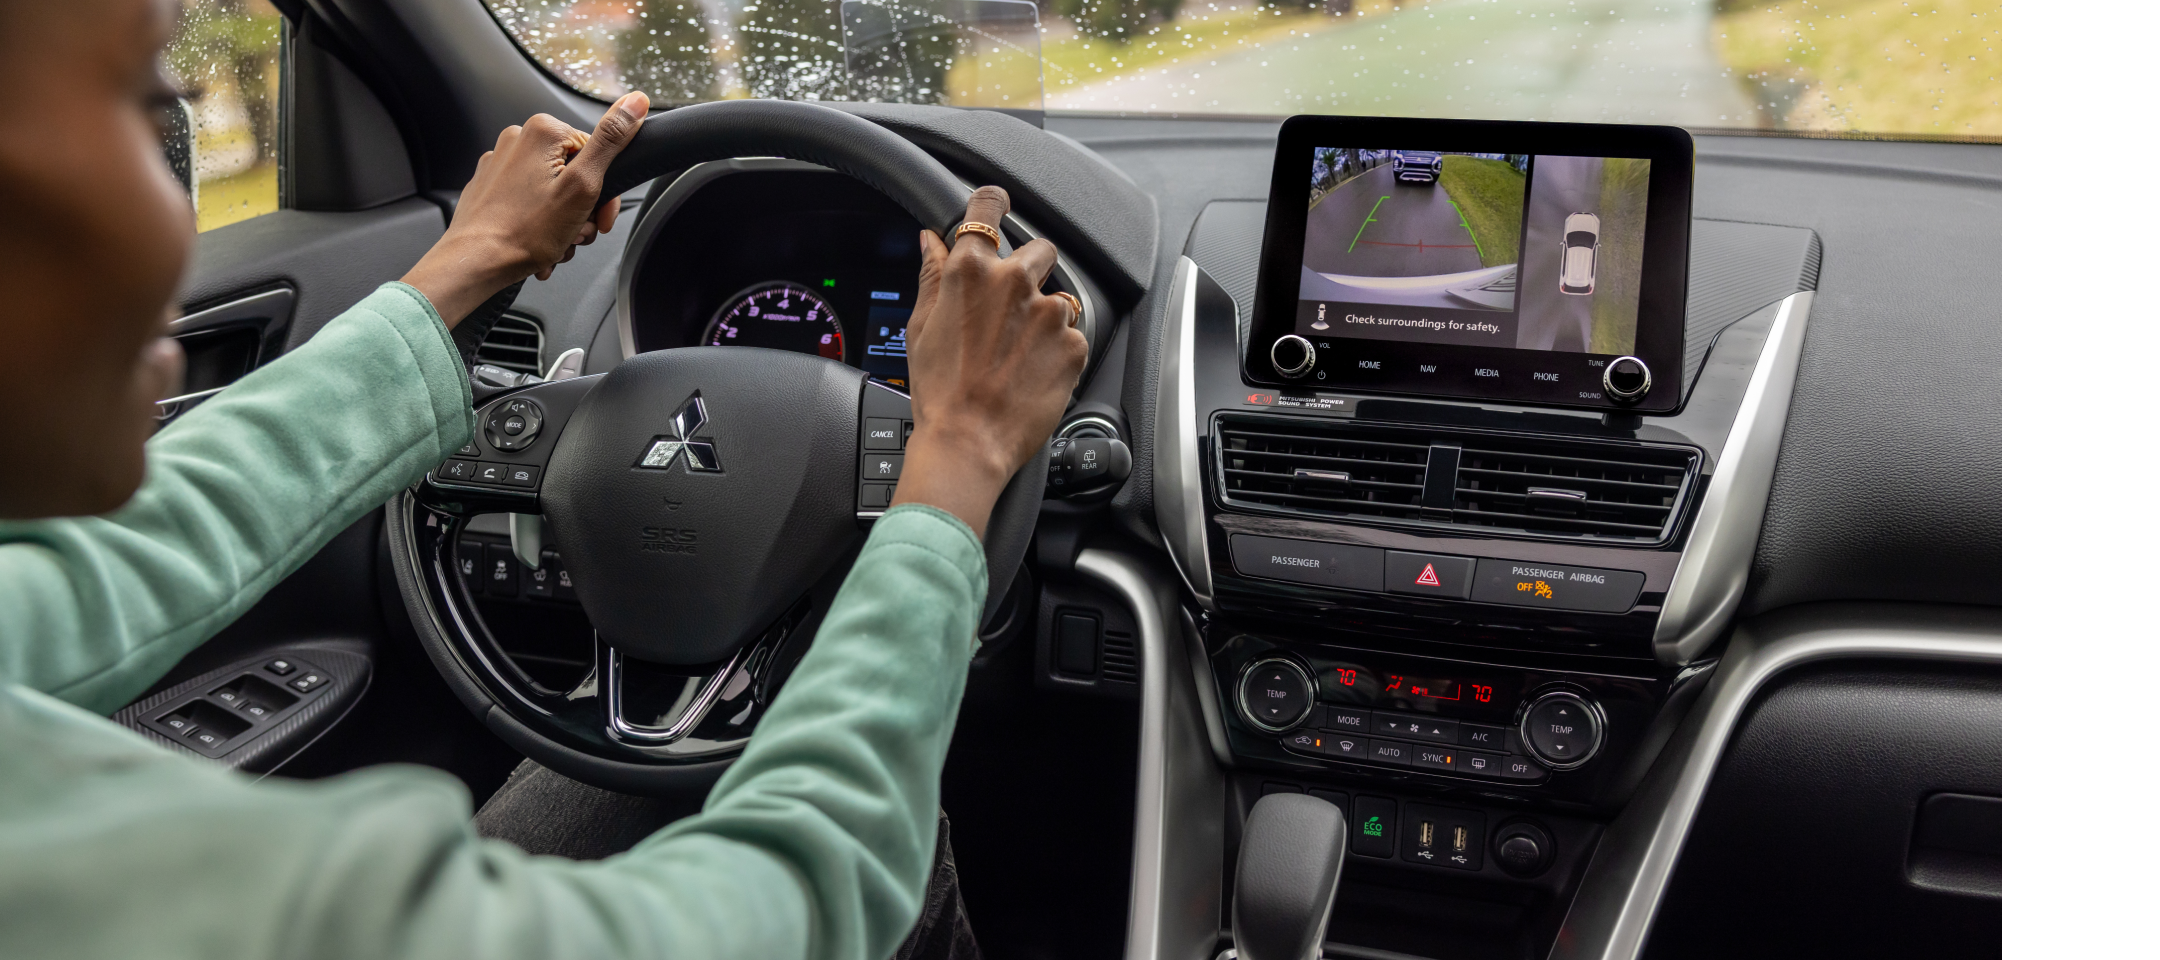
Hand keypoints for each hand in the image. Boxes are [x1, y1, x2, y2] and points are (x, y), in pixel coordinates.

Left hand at [400, 92, 649, 326]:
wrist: (476, 261)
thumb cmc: (525, 231)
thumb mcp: (583, 185)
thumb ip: (611, 141)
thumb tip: (636, 102)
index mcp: (543, 131)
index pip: (598, 154)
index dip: (606, 194)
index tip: (600, 219)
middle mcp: (517, 139)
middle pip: (575, 173)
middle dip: (583, 210)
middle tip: (576, 234)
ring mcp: (500, 163)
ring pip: (553, 190)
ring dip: (563, 222)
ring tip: (556, 243)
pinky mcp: (489, 186)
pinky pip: (528, 201)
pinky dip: (539, 223)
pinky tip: (539, 243)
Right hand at [892, 186, 1088, 537]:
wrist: (969, 443)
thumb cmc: (939, 392)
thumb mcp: (921, 327)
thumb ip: (933, 275)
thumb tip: (931, 241)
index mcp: (971, 271)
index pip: (988, 207)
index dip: (993, 204)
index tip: (998, 206)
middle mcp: (1015, 282)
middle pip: (1038, 248)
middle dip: (1029, 269)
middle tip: (1010, 308)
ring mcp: (1049, 312)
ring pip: (1058, 296)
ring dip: (1045, 315)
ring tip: (1019, 352)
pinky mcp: (1074, 343)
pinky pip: (1073, 334)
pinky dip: (1058, 349)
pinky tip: (1033, 372)